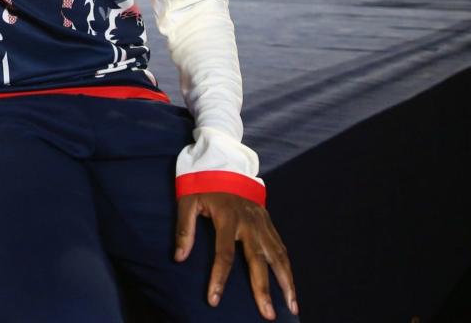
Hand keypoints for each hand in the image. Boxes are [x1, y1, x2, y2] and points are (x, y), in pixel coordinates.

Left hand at [175, 192, 296, 318]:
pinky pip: (281, 248)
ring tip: (292, 306)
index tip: (214, 300)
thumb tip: (179, 258)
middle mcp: (249, 223)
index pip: (225, 254)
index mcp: (228, 218)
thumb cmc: (203, 185)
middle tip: (267, 315)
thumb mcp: (188, 201)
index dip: (219, 278)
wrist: (225, 163)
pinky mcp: (269, 223)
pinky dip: (288, 268)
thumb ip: (184, 229)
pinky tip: (291, 287)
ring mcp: (262, 223)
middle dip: (263, 289)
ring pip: (278, 256)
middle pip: (259, 260)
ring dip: (286, 282)